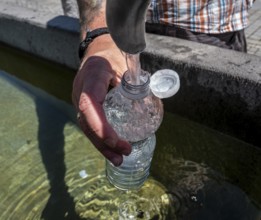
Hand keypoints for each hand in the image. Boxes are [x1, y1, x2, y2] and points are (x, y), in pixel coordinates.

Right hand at [72, 35, 131, 165]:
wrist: (97, 50)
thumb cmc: (112, 55)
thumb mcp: (126, 66)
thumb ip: (134, 86)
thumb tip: (143, 113)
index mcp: (92, 78)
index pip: (90, 105)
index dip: (101, 127)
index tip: (119, 142)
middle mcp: (80, 90)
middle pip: (86, 122)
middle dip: (103, 142)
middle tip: (122, 156)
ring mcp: (79, 98)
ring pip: (86, 126)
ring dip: (101, 145)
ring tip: (117, 159)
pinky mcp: (83, 104)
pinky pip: (88, 123)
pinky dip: (99, 137)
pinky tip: (110, 148)